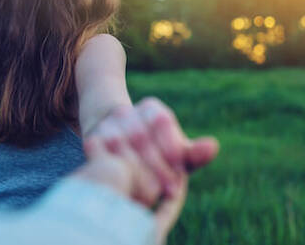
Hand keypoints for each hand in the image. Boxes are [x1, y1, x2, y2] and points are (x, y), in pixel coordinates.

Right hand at [83, 97, 218, 239]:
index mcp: (152, 109)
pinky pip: (100, 155)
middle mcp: (126, 111)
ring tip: (150, 196)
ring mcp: (106, 124)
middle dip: (156, 166)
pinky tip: (127, 188)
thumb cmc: (154, 152)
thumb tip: (213, 147)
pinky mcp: (91, 138)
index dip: (171, 148)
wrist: (116, 144)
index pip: (162, 122)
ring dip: (135, 172)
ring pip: (119, 145)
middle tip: (168, 191)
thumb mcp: (175, 151)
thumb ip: (193, 153)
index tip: (180, 174)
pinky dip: (113, 172)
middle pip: (141, 136)